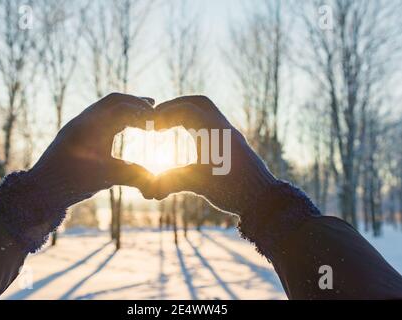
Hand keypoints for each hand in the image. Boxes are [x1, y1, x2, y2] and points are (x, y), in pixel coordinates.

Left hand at [30, 93, 155, 198]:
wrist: (41, 189)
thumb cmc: (71, 182)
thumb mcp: (107, 177)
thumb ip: (134, 175)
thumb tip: (158, 182)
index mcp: (90, 125)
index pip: (121, 107)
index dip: (142, 111)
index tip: (157, 120)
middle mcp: (83, 120)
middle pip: (114, 101)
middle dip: (135, 104)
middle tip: (154, 111)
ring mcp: (79, 125)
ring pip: (106, 108)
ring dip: (126, 109)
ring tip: (144, 116)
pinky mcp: (77, 133)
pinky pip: (100, 117)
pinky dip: (116, 118)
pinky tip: (126, 127)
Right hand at [151, 96, 276, 215]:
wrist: (264, 199)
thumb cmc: (235, 191)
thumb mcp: (201, 185)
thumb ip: (172, 182)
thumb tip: (148, 190)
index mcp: (216, 134)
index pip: (188, 110)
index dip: (166, 114)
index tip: (151, 125)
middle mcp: (224, 129)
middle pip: (198, 102)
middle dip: (175, 106)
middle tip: (158, 118)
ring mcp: (229, 135)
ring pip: (206, 111)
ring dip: (186, 113)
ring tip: (168, 126)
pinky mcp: (232, 143)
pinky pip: (211, 123)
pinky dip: (195, 124)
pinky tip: (186, 139)